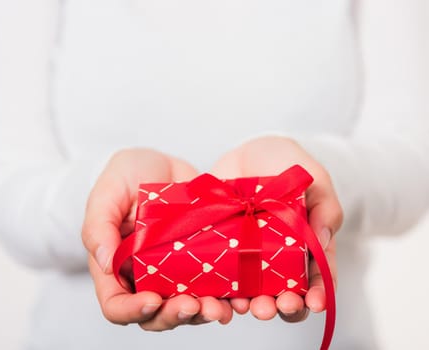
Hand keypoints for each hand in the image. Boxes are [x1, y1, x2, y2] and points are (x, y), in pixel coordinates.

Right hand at [82, 148, 232, 329]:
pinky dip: (225, 297)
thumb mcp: (107, 193)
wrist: (161, 164)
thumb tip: (105, 263)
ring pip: (186, 306)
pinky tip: (238, 297)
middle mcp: (144, 276)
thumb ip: (98, 226)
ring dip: (203, 313)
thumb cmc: (126, 176)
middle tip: (194, 305)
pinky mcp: (198, 261)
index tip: (153, 300)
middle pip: (155, 314)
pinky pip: (212, 287)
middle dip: (174, 315)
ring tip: (221, 307)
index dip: (132, 310)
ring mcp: (173, 271)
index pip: (117, 304)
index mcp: (116, 266)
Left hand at [211, 136, 341, 321]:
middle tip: (272, 307)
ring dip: (251, 303)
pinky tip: (219, 294)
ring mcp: (251, 253)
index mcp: (307, 243)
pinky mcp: (225, 247)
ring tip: (245, 306)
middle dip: (281, 306)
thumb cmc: (287, 163)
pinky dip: (222, 289)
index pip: (317, 276)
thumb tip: (322, 240)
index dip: (318, 293)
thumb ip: (325, 206)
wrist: (249, 152)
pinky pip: (224, 274)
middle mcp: (280, 255)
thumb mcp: (313, 178)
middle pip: (285, 291)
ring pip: (254, 289)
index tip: (314, 302)